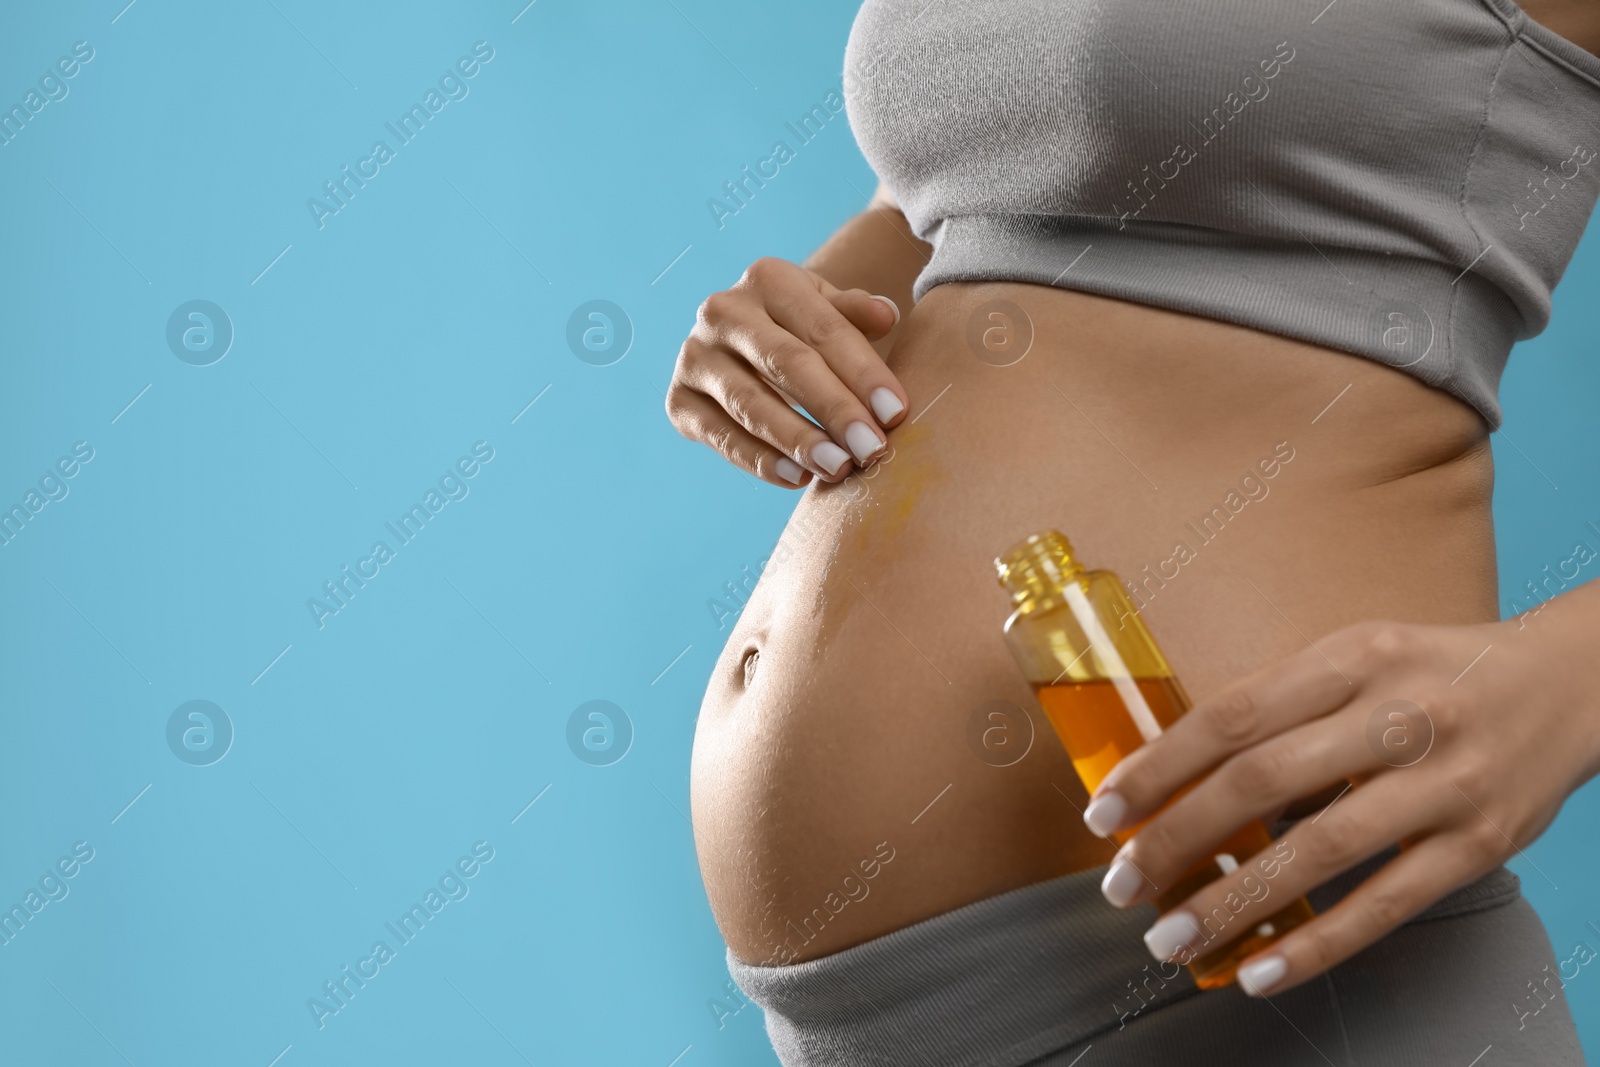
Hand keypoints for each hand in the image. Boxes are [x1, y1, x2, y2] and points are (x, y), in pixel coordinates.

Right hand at [666, 257, 907, 487]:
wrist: (742, 348)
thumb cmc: (801, 331)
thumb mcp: (828, 312)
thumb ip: (856, 313)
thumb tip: (886, 314)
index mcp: (768, 279)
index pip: (823, 328)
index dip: (863, 372)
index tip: (896, 412)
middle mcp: (722, 311)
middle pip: (786, 363)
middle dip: (834, 409)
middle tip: (871, 448)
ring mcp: (695, 357)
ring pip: (750, 403)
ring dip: (798, 440)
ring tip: (838, 467)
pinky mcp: (679, 402)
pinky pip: (722, 437)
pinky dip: (760, 461)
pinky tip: (798, 478)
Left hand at [1080, 616, 1599, 995]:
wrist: (1571, 684)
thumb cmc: (1431, 675)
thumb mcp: (1356, 659)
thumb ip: (1281, 707)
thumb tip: (1181, 776)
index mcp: (1352, 657)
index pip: (1233, 715)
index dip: (1159, 767)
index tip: (1103, 811)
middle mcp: (1398, 715)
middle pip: (1262, 782)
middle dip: (1177, 839)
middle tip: (1122, 885)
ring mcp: (1443, 783)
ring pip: (1319, 851)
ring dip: (1233, 902)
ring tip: (1171, 936)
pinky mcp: (1479, 843)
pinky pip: (1386, 904)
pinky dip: (1317, 943)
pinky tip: (1260, 970)